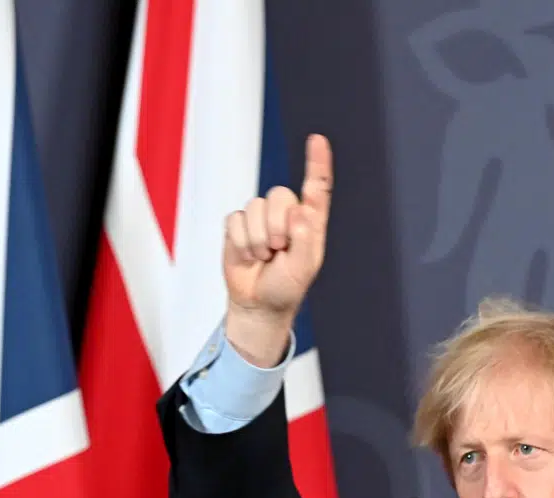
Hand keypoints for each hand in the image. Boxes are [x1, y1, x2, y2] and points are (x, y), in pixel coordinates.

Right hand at [222, 133, 332, 365]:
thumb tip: (299, 212)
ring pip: (255, 207)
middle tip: (278, 251)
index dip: (317, 163)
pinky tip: (248, 256)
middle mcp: (287, 214)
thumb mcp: (303, 269)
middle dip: (277, 226)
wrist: (257, 303)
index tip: (317, 139)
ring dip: (258, 239)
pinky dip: (241, 242)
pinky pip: (236, 220)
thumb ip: (304, 240)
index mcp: (310, 222)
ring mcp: (261, 218)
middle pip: (279, 195)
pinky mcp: (239, 225)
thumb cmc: (286, 286)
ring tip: (264, 257)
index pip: (317, 188)